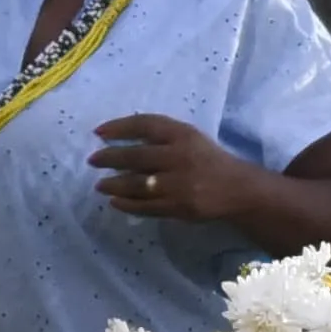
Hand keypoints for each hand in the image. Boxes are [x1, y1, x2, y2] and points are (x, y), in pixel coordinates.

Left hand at [90, 115, 250, 224]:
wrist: (237, 189)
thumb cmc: (209, 160)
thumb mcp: (190, 138)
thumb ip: (162, 136)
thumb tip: (122, 139)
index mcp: (182, 134)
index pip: (144, 125)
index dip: (119, 127)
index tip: (99, 132)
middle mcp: (179, 156)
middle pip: (136, 156)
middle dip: (110, 158)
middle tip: (93, 160)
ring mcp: (178, 184)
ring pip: (136, 184)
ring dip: (113, 184)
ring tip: (99, 185)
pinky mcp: (178, 206)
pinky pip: (145, 206)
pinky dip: (127, 204)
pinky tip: (115, 202)